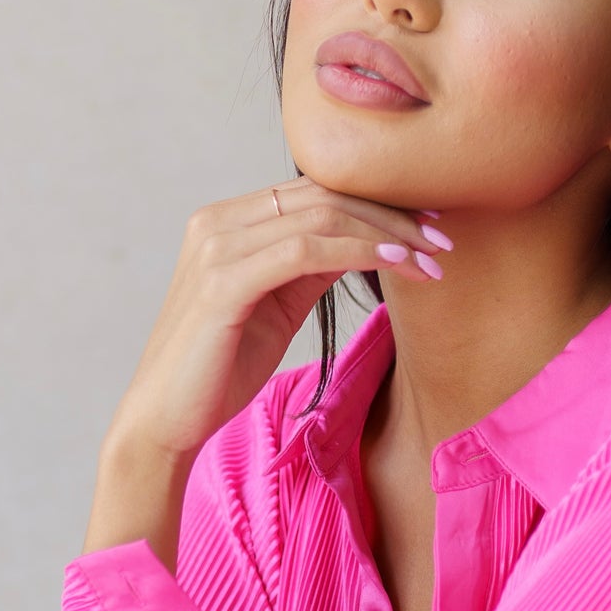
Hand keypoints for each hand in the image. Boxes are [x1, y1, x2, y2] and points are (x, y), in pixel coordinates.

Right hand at [87, 178, 449, 566]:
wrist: (166, 420)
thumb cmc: (221, 366)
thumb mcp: (278, 304)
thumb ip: (312, 265)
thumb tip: (370, 239)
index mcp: (227, 219)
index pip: (315, 190)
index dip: (377, 201)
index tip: (429, 223)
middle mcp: (218, 221)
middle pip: (324, 194)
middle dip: (393, 215)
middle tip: (443, 241)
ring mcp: (216, 247)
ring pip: (321, 216)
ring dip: (387, 236)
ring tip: (432, 260)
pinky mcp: (222, 281)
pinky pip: (305, 250)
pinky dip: (358, 252)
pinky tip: (396, 266)